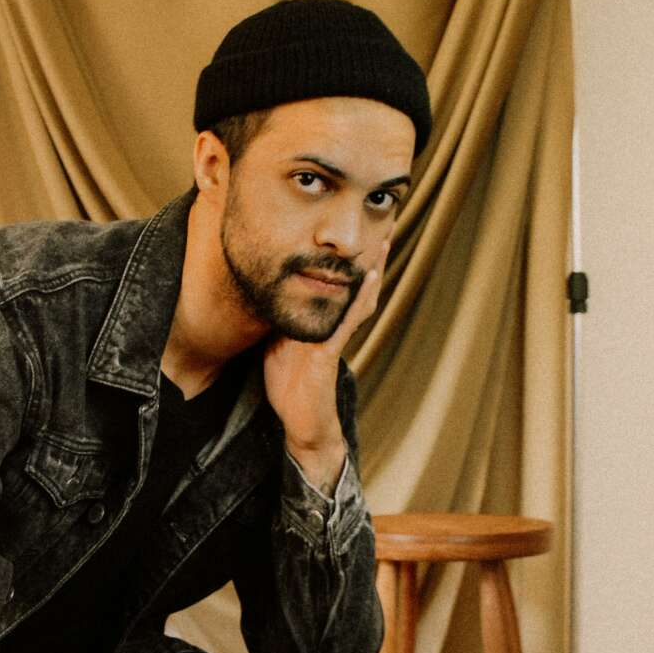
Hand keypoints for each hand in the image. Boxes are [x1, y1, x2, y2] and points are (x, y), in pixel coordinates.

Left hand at [263, 239, 390, 455]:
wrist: (300, 423)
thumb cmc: (290, 387)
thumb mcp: (278, 345)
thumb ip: (281, 322)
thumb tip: (269, 296)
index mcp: (322, 325)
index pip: (339, 289)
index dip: (350, 265)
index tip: (359, 238)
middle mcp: (333, 329)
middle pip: (356, 289)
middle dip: (369, 260)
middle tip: (384, 229)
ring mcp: (333, 339)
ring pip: (358, 300)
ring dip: (372, 271)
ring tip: (383, 243)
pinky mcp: (329, 353)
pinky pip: (347, 323)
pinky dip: (358, 300)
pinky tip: (371, 279)